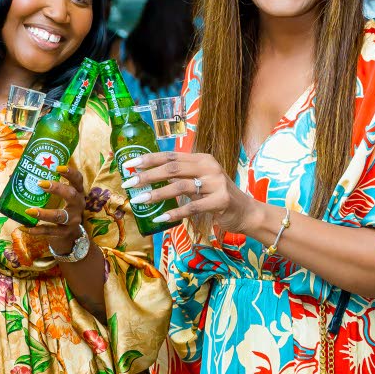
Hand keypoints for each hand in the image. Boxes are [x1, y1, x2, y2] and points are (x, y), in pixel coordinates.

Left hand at [19, 165, 86, 254]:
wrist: (70, 235)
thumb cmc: (60, 208)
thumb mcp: (57, 197)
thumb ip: (41, 186)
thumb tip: (13, 176)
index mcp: (77, 192)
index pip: (77, 179)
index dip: (70, 173)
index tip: (58, 167)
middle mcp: (78, 205)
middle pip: (71, 195)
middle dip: (57, 188)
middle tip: (40, 184)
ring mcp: (73, 220)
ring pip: (60, 216)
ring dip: (44, 213)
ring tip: (29, 210)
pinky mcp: (64, 232)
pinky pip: (50, 231)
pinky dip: (37, 230)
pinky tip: (25, 227)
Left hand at [121, 151, 255, 233]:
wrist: (246, 212)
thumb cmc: (218, 196)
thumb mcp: (201, 180)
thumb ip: (182, 175)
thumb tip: (151, 175)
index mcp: (202, 159)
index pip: (170, 156)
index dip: (148, 159)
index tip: (129, 165)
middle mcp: (209, 167)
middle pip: (172, 169)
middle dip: (147, 176)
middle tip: (128, 183)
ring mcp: (216, 184)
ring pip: (179, 187)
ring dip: (156, 194)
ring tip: (139, 200)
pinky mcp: (220, 201)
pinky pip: (191, 207)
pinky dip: (174, 213)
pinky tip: (159, 217)